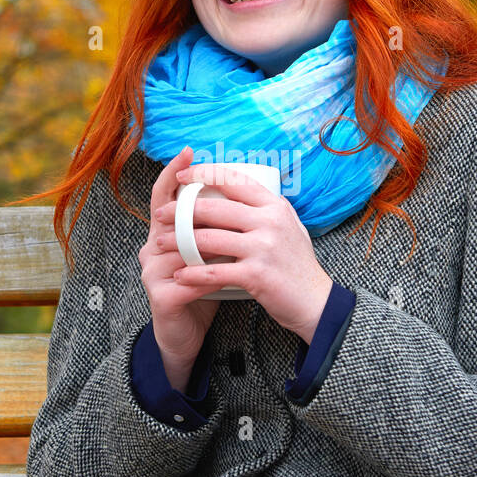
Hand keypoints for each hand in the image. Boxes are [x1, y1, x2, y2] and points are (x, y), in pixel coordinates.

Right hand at [137, 147, 220, 377]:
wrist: (187, 335)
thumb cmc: (200, 291)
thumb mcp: (208, 255)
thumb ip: (214, 230)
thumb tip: (241, 197)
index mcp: (162, 236)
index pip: (164, 197)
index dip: (174, 174)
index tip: (190, 151)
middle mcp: (150, 249)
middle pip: (173, 217)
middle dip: (196, 203)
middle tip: (223, 191)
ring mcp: (152, 273)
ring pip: (184, 248)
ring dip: (213, 243)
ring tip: (239, 238)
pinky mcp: (161, 297)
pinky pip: (191, 280)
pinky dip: (213, 276)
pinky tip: (232, 274)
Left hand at [154, 161, 333, 344]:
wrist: (316, 302)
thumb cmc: (298, 265)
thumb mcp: (290, 226)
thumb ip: (267, 209)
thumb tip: (241, 190)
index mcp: (275, 206)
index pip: (234, 180)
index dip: (204, 174)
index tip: (181, 176)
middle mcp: (270, 222)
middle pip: (214, 208)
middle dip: (180, 210)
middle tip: (160, 215)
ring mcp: (263, 248)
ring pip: (208, 239)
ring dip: (178, 241)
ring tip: (160, 243)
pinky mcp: (256, 275)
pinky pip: (214, 271)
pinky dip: (192, 274)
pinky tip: (179, 275)